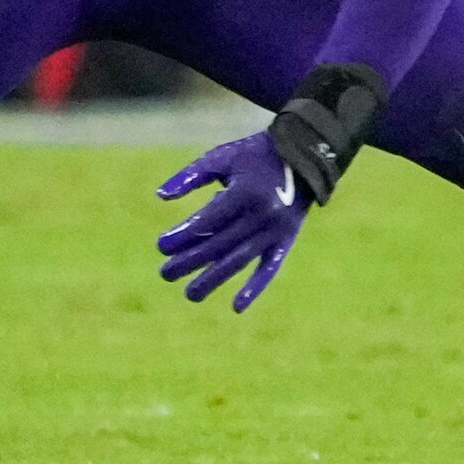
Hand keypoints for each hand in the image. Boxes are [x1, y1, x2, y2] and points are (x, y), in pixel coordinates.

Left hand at [156, 131, 311, 311]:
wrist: (302, 158)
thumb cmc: (254, 156)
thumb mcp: (222, 157)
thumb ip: (191, 175)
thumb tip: (160, 196)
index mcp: (244, 193)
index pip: (207, 221)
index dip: (182, 236)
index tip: (161, 246)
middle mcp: (261, 215)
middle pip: (219, 245)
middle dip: (190, 261)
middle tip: (165, 274)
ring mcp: (275, 231)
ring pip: (239, 260)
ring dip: (213, 279)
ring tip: (190, 294)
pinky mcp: (286, 240)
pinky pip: (269, 268)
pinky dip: (255, 288)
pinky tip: (237, 307)